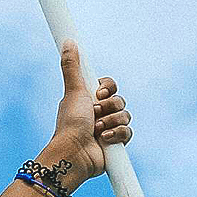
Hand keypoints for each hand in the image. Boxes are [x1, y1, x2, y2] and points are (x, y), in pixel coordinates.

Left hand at [41, 40, 132, 186]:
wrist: (74, 154)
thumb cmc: (70, 123)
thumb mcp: (73, 91)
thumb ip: (72, 66)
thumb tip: (68, 41)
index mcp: (91, 98)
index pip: (110, 85)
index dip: (107, 89)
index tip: (98, 93)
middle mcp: (100, 112)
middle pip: (120, 99)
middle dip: (109, 107)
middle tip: (95, 115)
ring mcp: (109, 127)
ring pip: (126, 115)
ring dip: (111, 122)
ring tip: (97, 130)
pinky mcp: (116, 143)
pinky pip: (128, 132)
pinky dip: (117, 135)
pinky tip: (105, 140)